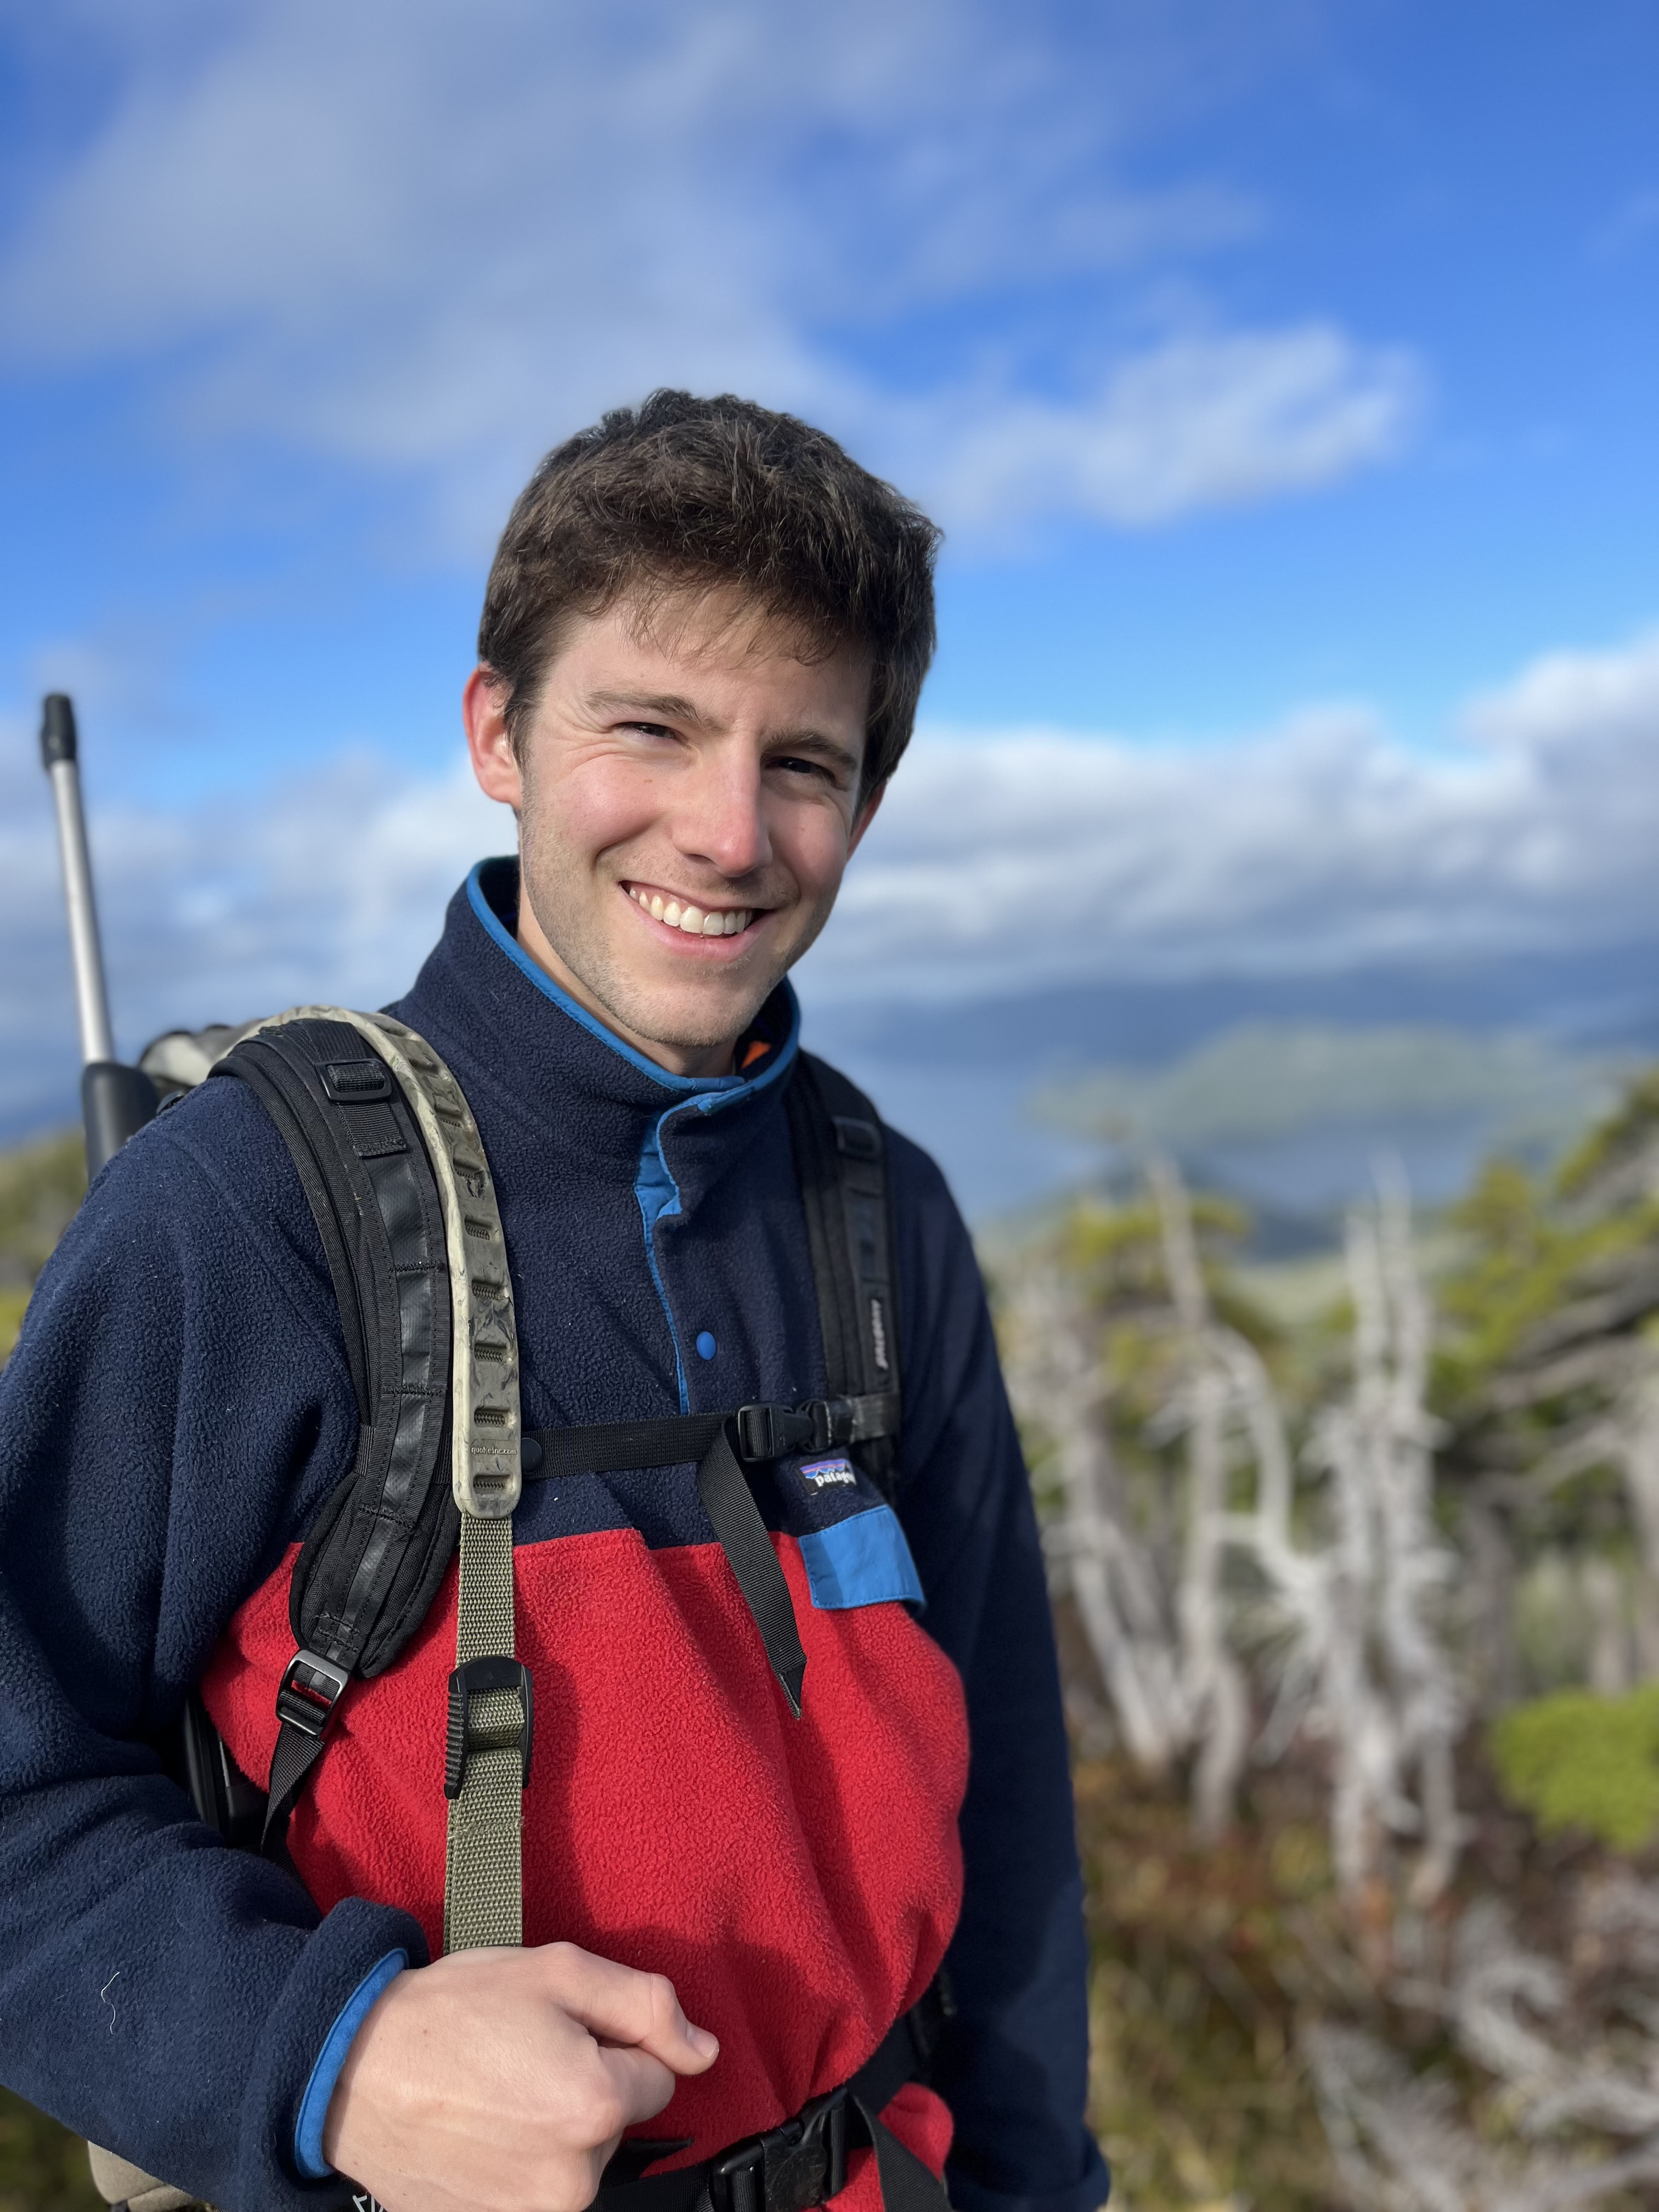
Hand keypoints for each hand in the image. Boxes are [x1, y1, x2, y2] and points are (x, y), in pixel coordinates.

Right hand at [322, 1941, 719, 2211]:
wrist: (352, 2071)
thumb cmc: (453, 2013)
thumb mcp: (558, 1972)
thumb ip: (647, 2006)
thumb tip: (705, 2052)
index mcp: (595, 2106)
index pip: (657, 2074)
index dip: (614, 2042)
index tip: (558, 2030)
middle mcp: (573, 2179)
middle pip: (615, 2122)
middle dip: (584, 2086)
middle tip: (519, 2055)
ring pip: (577, 2159)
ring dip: (550, 2127)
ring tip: (493, 2092)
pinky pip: (535, 2190)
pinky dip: (517, 2162)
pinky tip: (479, 2130)